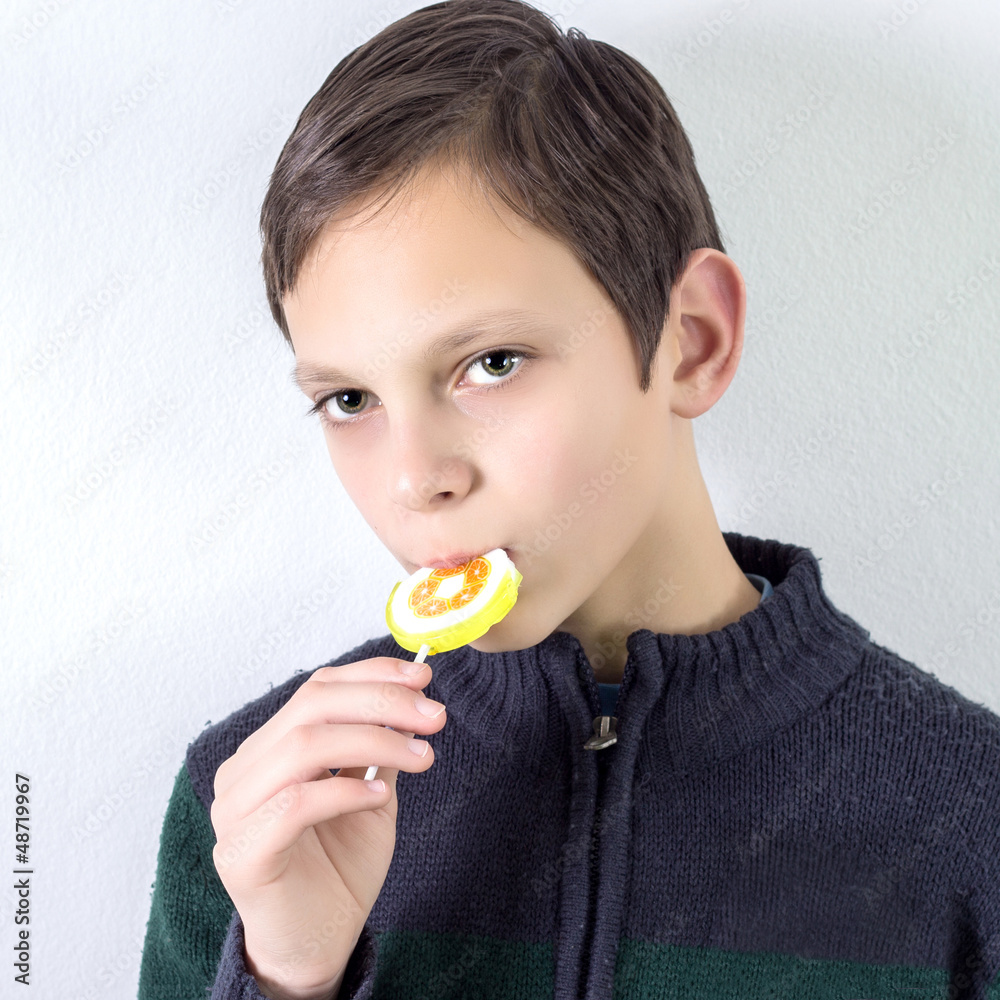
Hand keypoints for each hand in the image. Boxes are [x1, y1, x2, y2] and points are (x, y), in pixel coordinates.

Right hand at [210, 657, 445, 999]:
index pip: (316, 688)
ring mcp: (233, 811)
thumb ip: (378, 748)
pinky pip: (294, 804)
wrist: (318, 944)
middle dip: (381, 703)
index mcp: (269, 748)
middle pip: (311, 707)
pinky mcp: (240, 853)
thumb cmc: (339, 867)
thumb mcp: (370, 792)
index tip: (422, 677)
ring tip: (421, 755)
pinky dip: (345, 790)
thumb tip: (414, 698)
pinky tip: (381, 793)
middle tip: (433, 717)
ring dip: (374, 741)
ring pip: (303, 746)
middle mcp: (243, 771)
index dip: (371, 675)